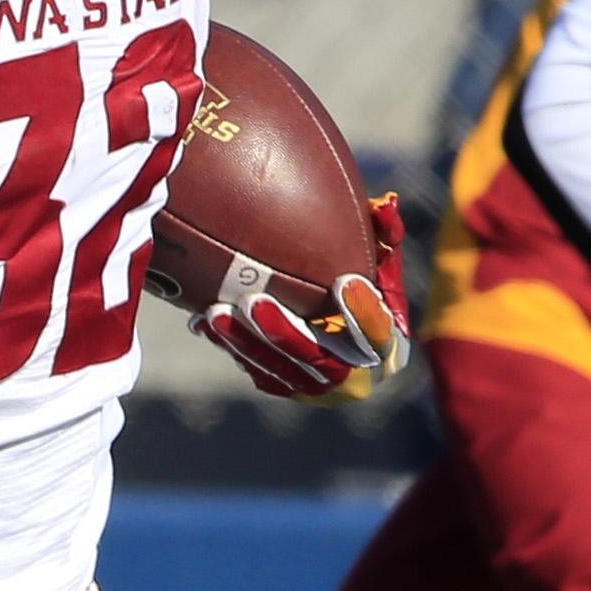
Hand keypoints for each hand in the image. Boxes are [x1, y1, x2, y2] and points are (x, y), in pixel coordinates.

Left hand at [200, 192, 409, 401]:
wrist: (329, 315)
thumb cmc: (357, 275)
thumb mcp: (377, 253)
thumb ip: (384, 233)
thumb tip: (386, 204)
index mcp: (388, 344)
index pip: (379, 335)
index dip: (365, 313)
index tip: (344, 281)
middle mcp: (356, 375)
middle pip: (320, 360)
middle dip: (285, 333)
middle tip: (253, 300)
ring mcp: (318, 386)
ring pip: (280, 370)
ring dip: (245, 342)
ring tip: (215, 312)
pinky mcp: (286, 387)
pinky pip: (256, 371)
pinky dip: (231, 346)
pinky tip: (202, 322)